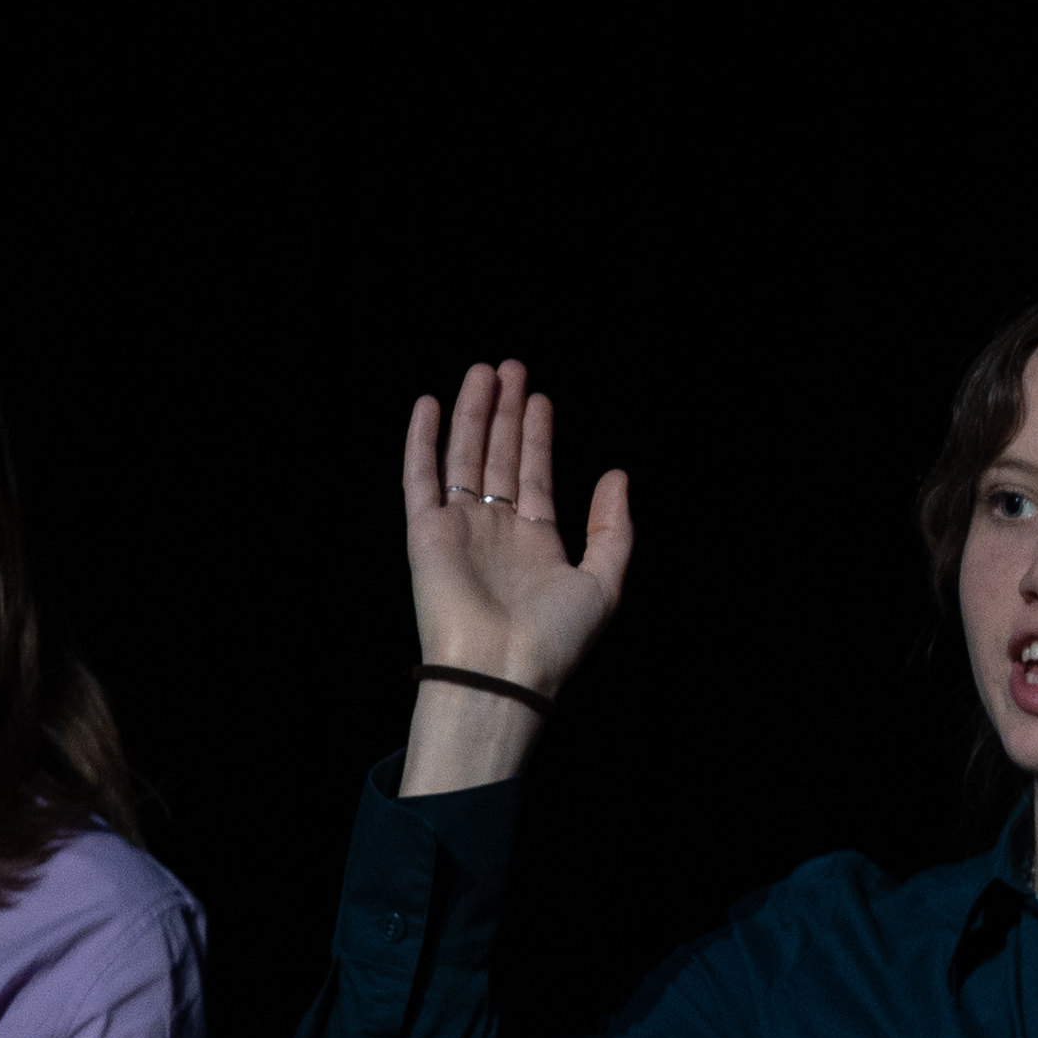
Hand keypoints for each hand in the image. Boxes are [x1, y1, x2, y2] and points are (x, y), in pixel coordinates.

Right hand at [397, 361, 634, 788]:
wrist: (503, 670)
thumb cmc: (556, 637)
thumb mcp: (605, 580)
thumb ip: (613, 527)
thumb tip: (617, 474)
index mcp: (536, 542)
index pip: (533, 475)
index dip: (537, 435)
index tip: (541, 397)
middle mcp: (495, 531)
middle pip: (498, 457)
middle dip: (506, 412)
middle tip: (512, 366)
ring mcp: (458, 529)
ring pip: (464, 457)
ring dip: (473, 414)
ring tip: (485, 371)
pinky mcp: (425, 533)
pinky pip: (419, 478)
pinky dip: (423, 441)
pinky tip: (431, 405)